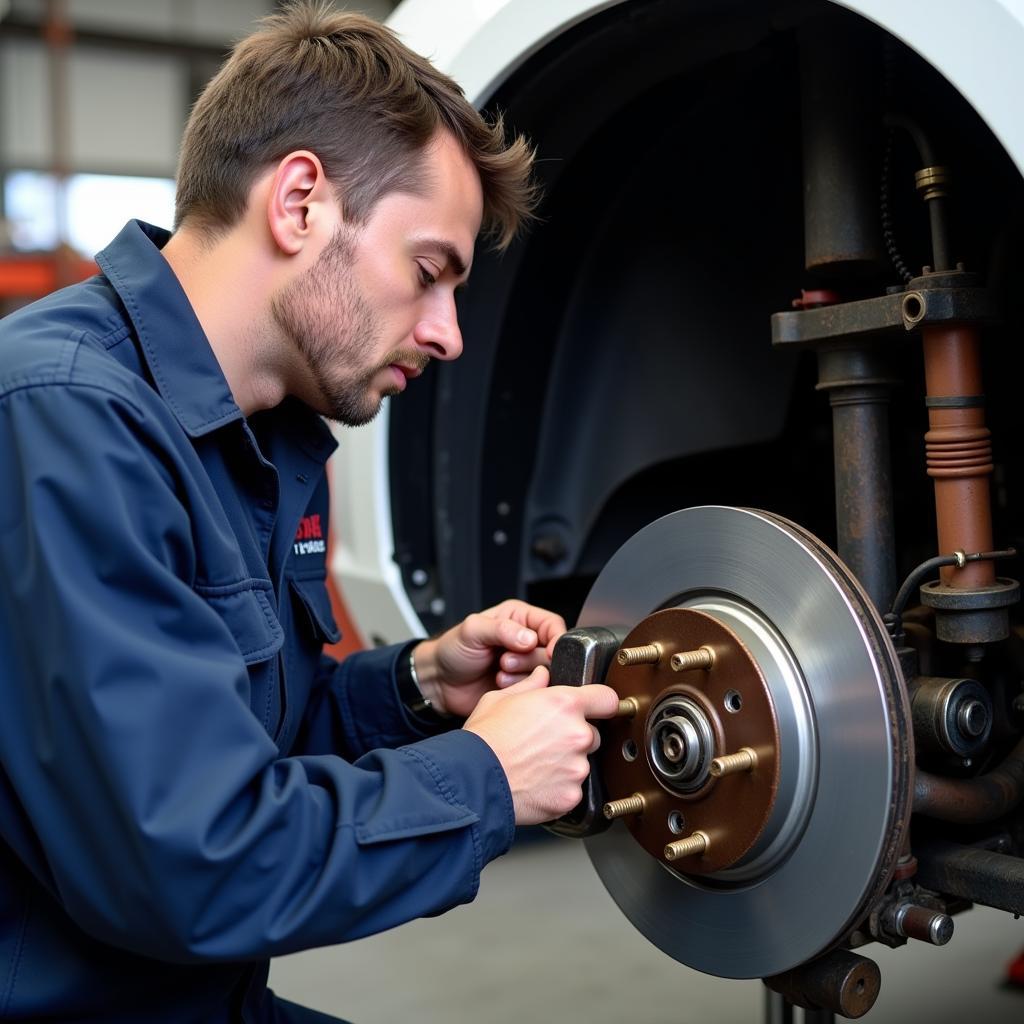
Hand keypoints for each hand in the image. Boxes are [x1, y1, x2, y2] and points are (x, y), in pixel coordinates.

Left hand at [412, 599, 565, 717]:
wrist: (439, 682)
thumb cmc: (452, 650)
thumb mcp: (472, 630)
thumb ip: (501, 629)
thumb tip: (529, 638)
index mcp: (518, 618)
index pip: (552, 624)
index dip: (555, 639)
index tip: (550, 653)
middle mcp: (525, 640)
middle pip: (551, 651)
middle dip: (530, 659)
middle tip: (505, 661)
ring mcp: (524, 664)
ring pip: (545, 672)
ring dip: (523, 675)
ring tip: (500, 672)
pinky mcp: (521, 686)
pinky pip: (535, 690)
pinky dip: (520, 690)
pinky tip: (500, 684)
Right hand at [463, 667, 619, 824]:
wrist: (471, 780)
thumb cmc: (483, 739)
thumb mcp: (500, 698)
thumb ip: (530, 685)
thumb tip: (542, 676)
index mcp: (564, 704)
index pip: (607, 698)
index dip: (601, 703)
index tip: (596, 709)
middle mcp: (577, 734)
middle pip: (592, 733)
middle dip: (574, 737)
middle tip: (546, 743)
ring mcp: (577, 767)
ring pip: (582, 763)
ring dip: (567, 764)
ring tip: (536, 765)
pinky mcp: (571, 795)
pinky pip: (573, 789)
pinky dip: (559, 789)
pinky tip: (536, 784)